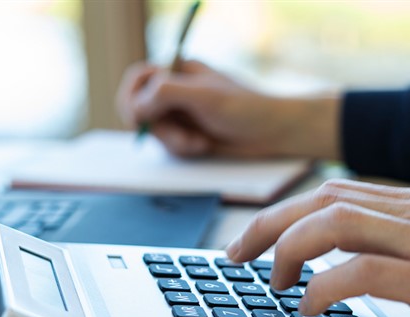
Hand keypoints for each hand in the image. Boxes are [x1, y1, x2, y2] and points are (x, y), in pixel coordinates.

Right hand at [116, 60, 340, 159]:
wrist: (276, 133)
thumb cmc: (248, 108)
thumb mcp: (206, 96)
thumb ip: (167, 93)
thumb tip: (137, 106)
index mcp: (178, 71)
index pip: (136, 80)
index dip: (133, 99)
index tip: (141, 117)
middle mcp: (176, 91)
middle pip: (140, 110)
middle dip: (158, 128)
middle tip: (181, 138)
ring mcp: (181, 114)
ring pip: (154, 132)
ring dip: (174, 143)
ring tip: (199, 144)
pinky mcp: (188, 135)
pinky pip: (169, 148)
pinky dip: (183, 151)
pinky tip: (204, 147)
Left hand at [226, 179, 409, 316]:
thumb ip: (399, 242)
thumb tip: (344, 258)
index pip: (332, 193)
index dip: (283, 212)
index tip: (253, 239)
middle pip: (321, 201)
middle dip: (268, 225)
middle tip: (237, 255)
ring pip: (336, 224)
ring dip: (289, 250)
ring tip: (273, 282)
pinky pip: (365, 272)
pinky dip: (326, 286)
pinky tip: (311, 306)